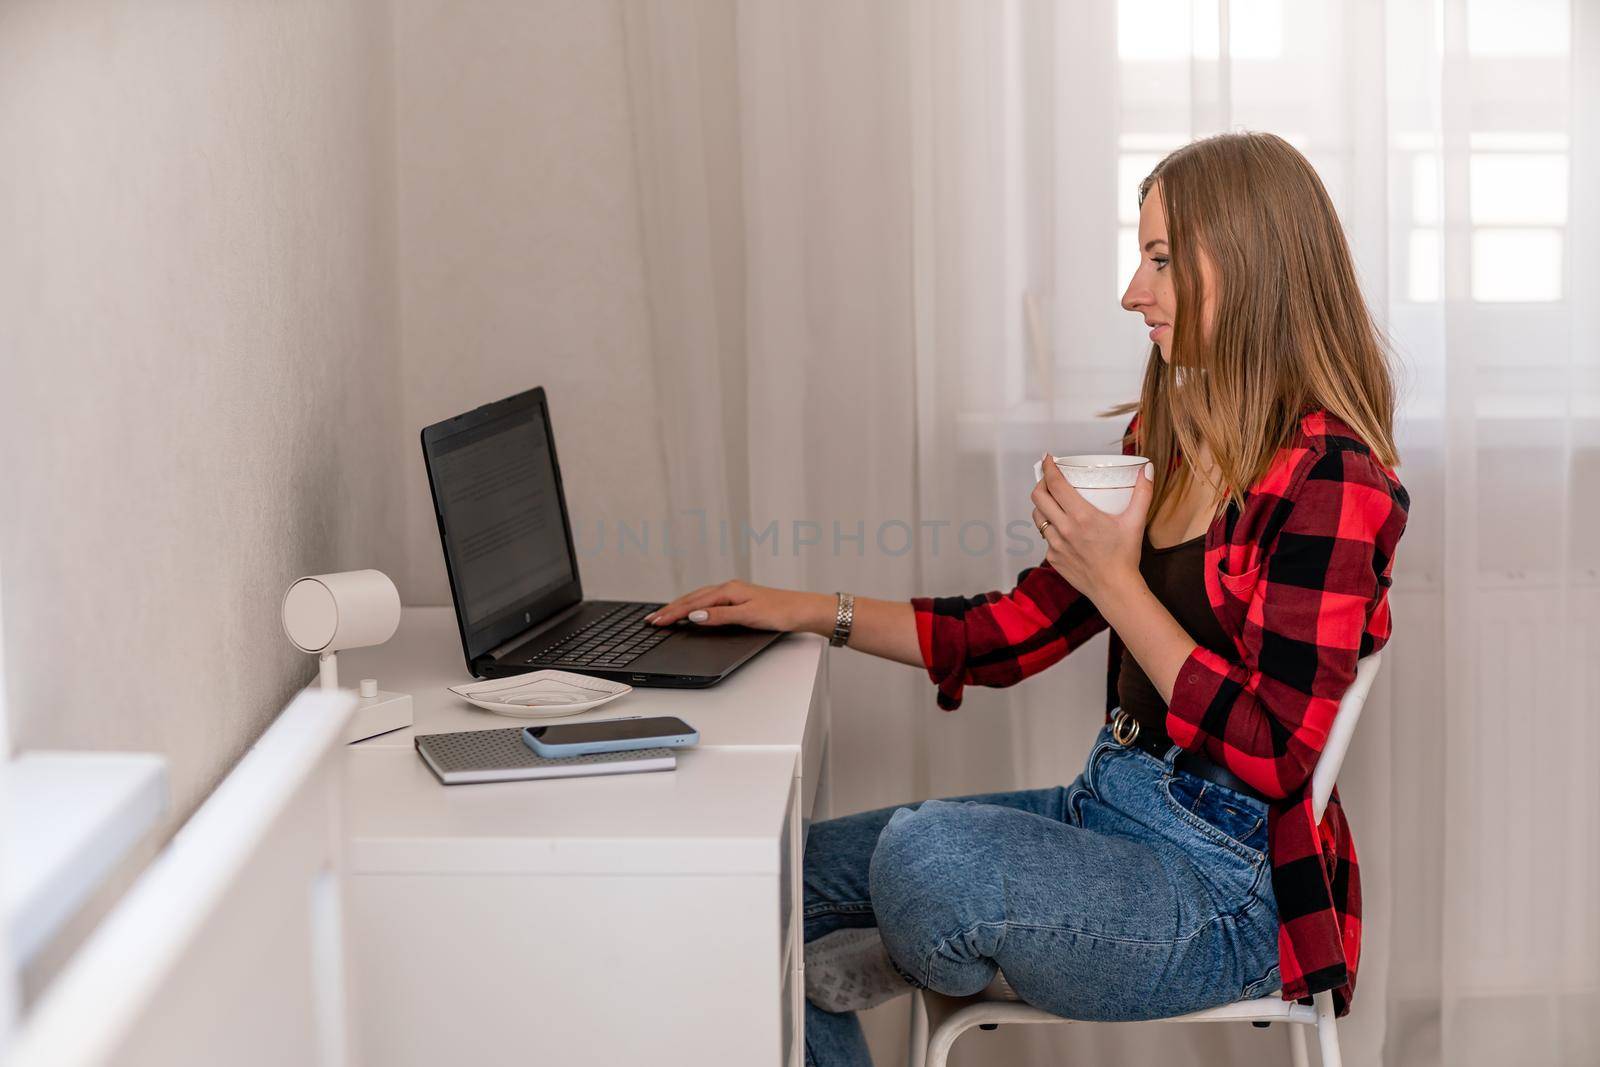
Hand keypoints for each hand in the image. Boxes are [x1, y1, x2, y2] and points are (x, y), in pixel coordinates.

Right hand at [645, 579, 829, 632]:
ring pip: (699, 599)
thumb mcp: (749, 616)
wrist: (804, 610)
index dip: (673, 613)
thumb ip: (720, 616)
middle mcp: (730, 589)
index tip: (656, 621)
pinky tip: (692, 611)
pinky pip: (709, 601)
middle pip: (692, 599)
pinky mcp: (740, 600)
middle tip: (651, 619)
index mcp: (729, 590)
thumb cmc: (782, 612)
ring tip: (664, 615)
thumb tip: (695, 615)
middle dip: (670, 609)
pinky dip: (694, 606)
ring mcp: (735, 594)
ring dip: (680, 607)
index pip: (693, 603)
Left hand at [1030, 452, 1153, 604]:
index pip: (1055, 484)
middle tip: (1050, 479)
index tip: (1048, 458)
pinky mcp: (1053, 558)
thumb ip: (1142, 493)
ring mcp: (1055, 545)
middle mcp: (1063, 529)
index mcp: (1081, 516)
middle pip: (1038, 497)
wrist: (1114, 589)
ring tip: (1052, 500)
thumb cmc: (1124, 556)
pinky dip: (1050, 528)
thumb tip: (1146, 470)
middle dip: (1041, 483)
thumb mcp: (1135, 522)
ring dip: (1042, 505)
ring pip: (1038, 517)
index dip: (1048, 468)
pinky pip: (1045, 538)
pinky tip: (1060, 527)